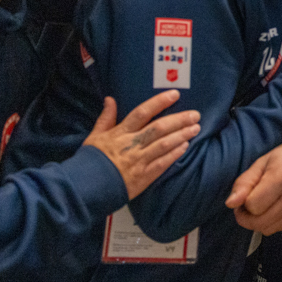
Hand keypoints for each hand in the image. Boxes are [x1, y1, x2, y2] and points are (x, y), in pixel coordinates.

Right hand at [81, 90, 201, 199]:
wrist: (86, 187)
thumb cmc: (90, 161)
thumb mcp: (95, 136)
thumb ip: (106, 118)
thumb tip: (110, 99)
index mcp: (120, 133)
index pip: (142, 113)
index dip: (159, 102)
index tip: (174, 94)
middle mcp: (132, 145)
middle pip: (159, 128)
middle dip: (179, 120)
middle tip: (195, 114)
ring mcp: (138, 161)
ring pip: (164, 145)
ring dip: (182, 135)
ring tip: (195, 128)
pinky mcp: (143, 176)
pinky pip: (162, 163)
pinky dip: (174, 154)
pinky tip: (185, 147)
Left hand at [225, 134, 281, 234]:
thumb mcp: (262, 162)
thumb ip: (244, 183)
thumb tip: (230, 204)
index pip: (253, 206)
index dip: (244, 203)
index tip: (245, 195)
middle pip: (259, 222)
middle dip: (247, 217)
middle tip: (246, 206)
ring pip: (269, 229)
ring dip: (259, 221)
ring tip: (261, 205)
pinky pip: (280, 228)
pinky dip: (272, 221)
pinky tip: (275, 207)